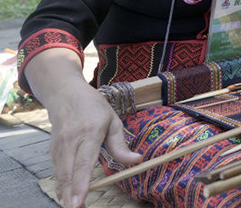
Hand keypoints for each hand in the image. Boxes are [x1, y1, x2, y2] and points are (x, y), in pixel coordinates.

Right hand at [47, 83, 140, 207]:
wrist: (65, 95)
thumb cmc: (93, 107)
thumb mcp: (113, 121)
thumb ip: (121, 144)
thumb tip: (137, 160)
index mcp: (90, 132)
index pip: (84, 161)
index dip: (81, 182)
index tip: (80, 199)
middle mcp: (71, 140)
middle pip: (69, 172)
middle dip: (70, 194)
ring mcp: (59, 146)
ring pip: (60, 174)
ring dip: (64, 193)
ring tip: (72, 207)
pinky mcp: (52, 150)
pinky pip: (57, 171)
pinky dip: (60, 186)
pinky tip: (65, 197)